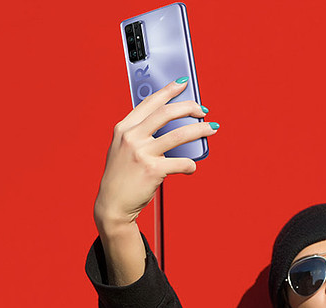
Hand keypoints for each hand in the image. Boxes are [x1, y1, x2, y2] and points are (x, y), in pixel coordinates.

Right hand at [93, 78, 217, 233]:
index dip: (168, 91)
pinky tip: (191, 168)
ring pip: (180, 135)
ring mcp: (142, 153)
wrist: (113, 204)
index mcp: (123, 128)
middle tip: (203, 110)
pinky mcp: (153, 170)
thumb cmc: (122, 177)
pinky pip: (182, 163)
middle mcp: (131, 137)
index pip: (149, 102)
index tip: (182, 84)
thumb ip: (138, 134)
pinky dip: (191, 166)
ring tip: (212, 129)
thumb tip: (170, 123)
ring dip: (200, 129)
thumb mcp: (122, 148)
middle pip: (167, 113)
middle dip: (189, 107)